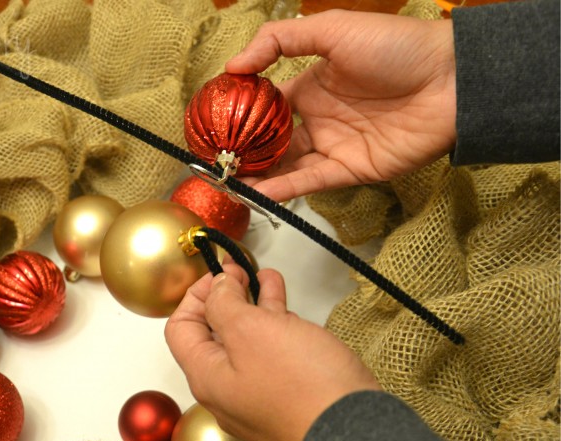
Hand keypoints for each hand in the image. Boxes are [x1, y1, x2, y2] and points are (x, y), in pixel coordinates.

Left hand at [164, 263, 380, 440]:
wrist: (355, 435)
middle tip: (241, 270)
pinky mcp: (288, 401)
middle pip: (214, 337)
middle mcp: (226, 393)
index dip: (196, 296)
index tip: (221, 273)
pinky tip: (288, 309)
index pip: (181, 330)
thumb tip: (218, 289)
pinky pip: (273, 359)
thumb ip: (225, 305)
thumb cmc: (301, 385)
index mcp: (206, 378)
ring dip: (255, 308)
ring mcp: (258, 399)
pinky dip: (277, 329)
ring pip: (248, 345)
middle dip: (227, 298)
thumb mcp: (251, 330)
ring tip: (266, 277)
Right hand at [226, 10, 456, 201]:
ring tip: (224, 181)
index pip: (266, 104)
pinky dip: (281, 189)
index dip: (239, 113)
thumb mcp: (332, 29)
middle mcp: (318, 119)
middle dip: (242, 152)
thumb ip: (280, 41)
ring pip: (284, 166)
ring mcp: (333, 146)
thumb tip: (233, 65)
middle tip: (212, 161)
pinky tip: (255, 191)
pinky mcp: (349, 170)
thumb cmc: (395, 47)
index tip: (210, 122)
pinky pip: (308, 182)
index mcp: (311, 85)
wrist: (451, 79)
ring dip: (255, 175)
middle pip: (270, 141)